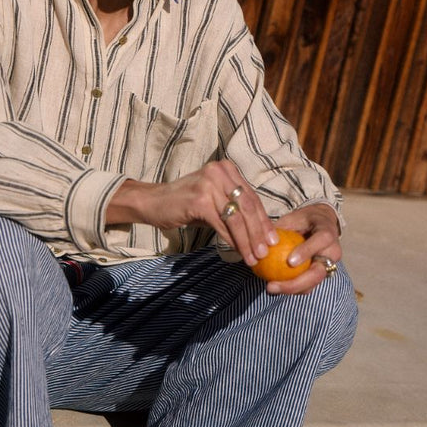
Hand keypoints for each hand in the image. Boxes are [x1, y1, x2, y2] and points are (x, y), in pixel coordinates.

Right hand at [106, 163, 278, 267]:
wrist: (152, 202)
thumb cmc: (184, 203)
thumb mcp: (213, 199)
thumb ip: (234, 207)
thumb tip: (260, 231)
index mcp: (227, 169)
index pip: (252, 197)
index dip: (264, 220)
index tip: (273, 239)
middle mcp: (220, 172)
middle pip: (248, 207)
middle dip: (259, 232)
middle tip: (267, 252)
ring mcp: (209, 184)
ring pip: (237, 217)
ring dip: (248, 241)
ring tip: (254, 256)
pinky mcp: (200, 199)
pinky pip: (222, 224)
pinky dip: (232, 240)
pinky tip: (238, 252)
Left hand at [265, 203, 341, 294]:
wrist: (321, 225)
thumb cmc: (304, 220)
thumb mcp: (294, 217)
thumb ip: (282, 227)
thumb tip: (260, 237)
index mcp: (328, 233)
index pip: (321, 241)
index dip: (307, 252)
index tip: (290, 262)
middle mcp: (332, 253)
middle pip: (318, 273)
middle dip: (296, 283)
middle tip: (272, 285)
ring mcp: (328, 266)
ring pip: (312, 283)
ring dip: (291, 289)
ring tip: (271, 288)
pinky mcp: (320, 275)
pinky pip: (307, 286)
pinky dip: (291, 288)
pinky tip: (274, 286)